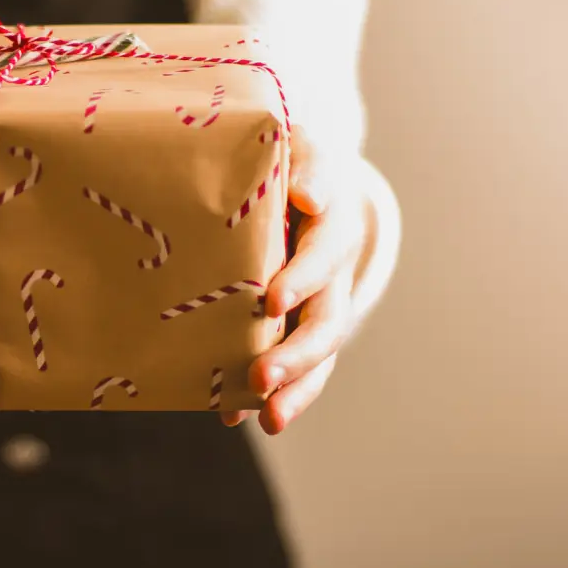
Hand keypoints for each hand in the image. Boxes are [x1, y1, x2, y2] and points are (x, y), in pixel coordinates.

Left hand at [222, 126, 366, 434]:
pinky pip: (290, 368)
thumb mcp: (298, 147)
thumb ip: (306, 165)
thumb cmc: (285, 159)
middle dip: (296, 354)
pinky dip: (267, 394)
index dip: (303, 278)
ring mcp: (317, 306)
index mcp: (333, 226)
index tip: (271, 301)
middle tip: (260, 378)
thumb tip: (308, 197)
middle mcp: (332, 275)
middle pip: (326, 321)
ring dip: (295, 389)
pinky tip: (234, 416)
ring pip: (316, 357)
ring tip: (268, 419)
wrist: (291, 181)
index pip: (325, 254)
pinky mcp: (293, 326)